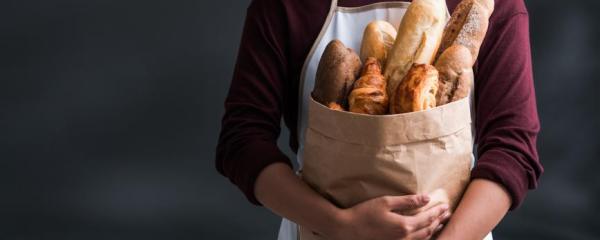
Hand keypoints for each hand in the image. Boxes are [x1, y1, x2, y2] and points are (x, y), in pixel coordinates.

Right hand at [324, 195, 450, 239]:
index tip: (446, 205)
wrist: (347, 230)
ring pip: (423, 239)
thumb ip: (407, 201)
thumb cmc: (364, 213)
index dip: (438, 211)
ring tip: (440, 223)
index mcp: (404, 225)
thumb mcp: (385, 202)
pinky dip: (424, 238)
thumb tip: (426, 197)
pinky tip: (425, 234)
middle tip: (447, 214)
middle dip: (439, 221)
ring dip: (433, 230)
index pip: (427, 217)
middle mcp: (405, 238)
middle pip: (428, 230)